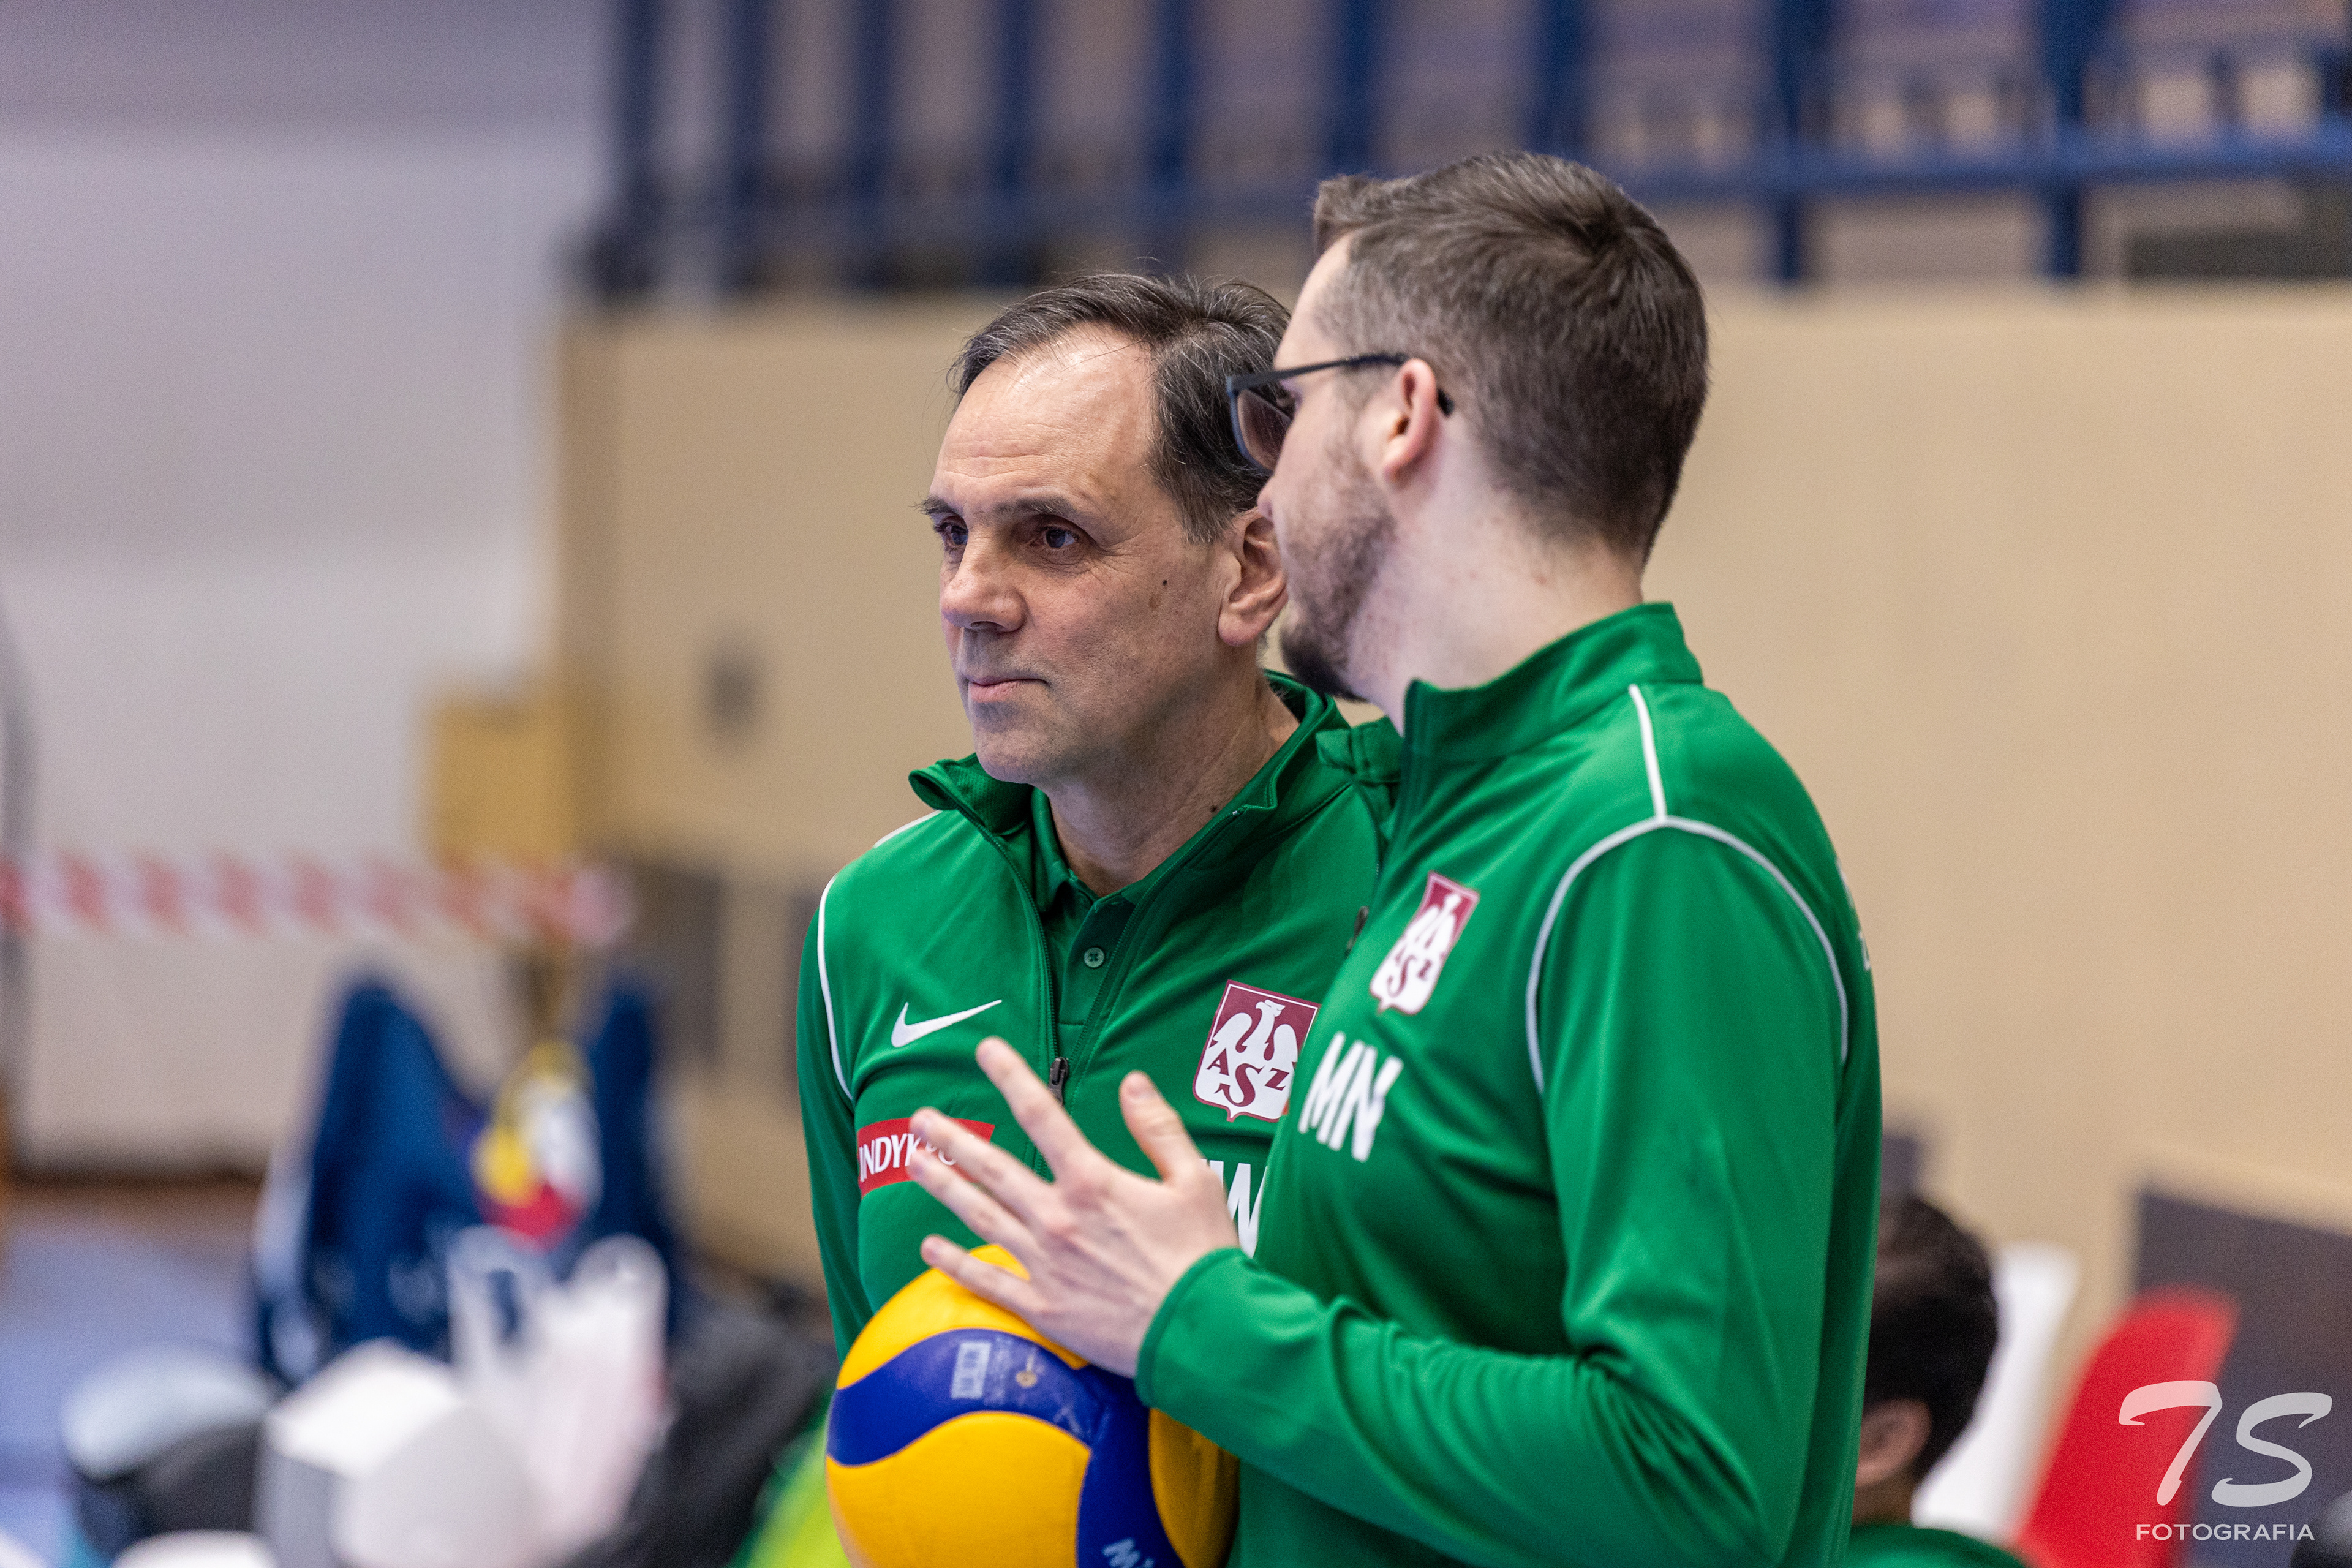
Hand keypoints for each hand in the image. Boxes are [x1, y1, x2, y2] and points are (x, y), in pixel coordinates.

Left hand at [906, 1037, 1238, 1376]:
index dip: (1011, 1077)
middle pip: (993, 1168)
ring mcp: (1045, 1263)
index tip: (986, 1050)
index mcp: (1093, 1182)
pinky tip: (929, 1247)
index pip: (1043, 1116)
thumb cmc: (1204, 1257)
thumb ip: (1158, 1129)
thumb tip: (1132, 1083)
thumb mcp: (1195, 1180)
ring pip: (980, 1216)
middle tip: (919, 1119)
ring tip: (914, 1163)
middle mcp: (1058, 1218)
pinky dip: (954, 1263)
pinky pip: (987, 1281)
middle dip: (953, 1139)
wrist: (1201, 1334)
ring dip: (943, 1187)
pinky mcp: (1043, 1307)